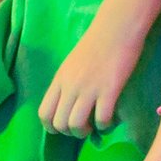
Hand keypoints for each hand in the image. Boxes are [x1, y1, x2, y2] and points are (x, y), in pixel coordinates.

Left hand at [40, 7, 147, 136]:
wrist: (116, 27)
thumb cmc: (97, 43)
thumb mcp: (72, 63)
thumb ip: (67, 82)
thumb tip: (69, 103)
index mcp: (59, 79)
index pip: (44, 113)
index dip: (52, 127)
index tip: (64, 126)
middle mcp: (70, 86)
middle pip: (59, 124)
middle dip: (70, 132)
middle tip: (82, 127)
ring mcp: (89, 88)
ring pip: (76, 125)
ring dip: (85, 132)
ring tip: (94, 125)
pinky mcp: (109, 90)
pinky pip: (101, 119)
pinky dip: (105, 125)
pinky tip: (110, 118)